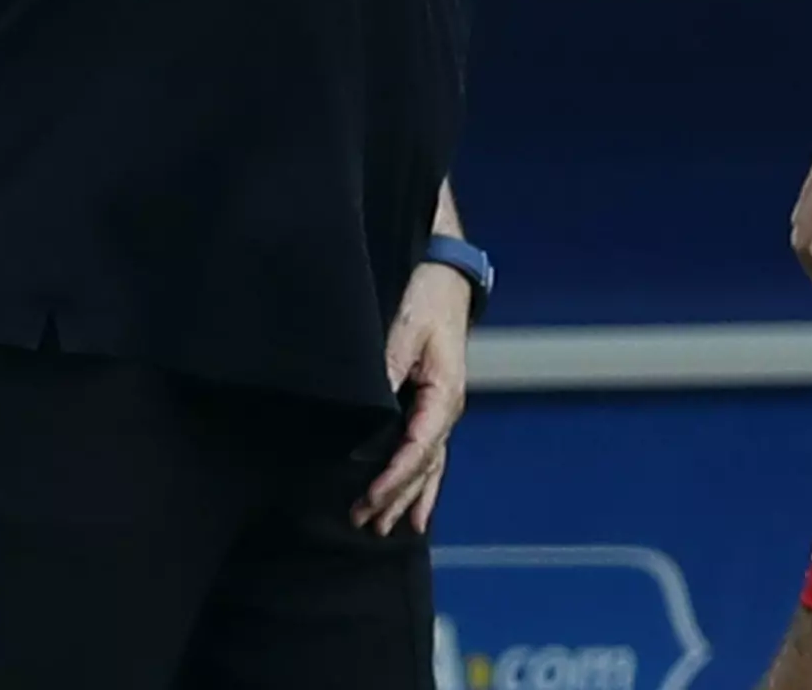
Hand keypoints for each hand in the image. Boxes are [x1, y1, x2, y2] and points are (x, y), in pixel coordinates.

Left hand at [354, 260, 471, 534]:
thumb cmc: (427, 300)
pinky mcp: (432, 407)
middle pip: (423, 466)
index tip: (371, 498)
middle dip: (395, 497)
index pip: (419, 448)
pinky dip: (420, 483)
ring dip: (406, 497)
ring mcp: (442, 412)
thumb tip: (376, 400)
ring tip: (385, 529)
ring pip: (427, 466)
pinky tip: (414, 508)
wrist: (446, 281)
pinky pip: (427, 454)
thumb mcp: (406, 328)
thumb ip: (390, 366)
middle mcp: (447, 410)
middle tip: (365, 524)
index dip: (394, 477)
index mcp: (444, 395)